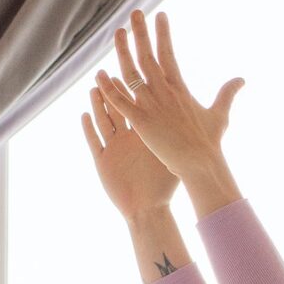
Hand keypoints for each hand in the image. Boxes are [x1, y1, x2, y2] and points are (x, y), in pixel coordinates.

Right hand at [81, 77, 177, 221]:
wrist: (149, 210)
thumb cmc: (163, 187)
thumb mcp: (172, 157)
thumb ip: (181, 137)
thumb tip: (198, 120)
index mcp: (143, 138)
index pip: (136, 109)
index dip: (132, 92)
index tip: (131, 73)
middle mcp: (126, 141)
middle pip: (117, 112)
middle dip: (111, 93)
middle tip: (106, 73)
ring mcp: (114, 150)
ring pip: (103, 123)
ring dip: (98, 106)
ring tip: (94, 88)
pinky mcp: (103, 163)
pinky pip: (94, 142)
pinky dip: (89, 128)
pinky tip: (84, 114)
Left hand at [89, 7, 243, 187]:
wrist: (201, 164)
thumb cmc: (210, 142)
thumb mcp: (220, 113)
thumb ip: (227, 94)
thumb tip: (242, 79)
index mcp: (180, 88)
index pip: (169, 53)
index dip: (163, 34)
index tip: (160, 15)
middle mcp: (165, 92)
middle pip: (148, 56)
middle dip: (141, 33)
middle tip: (135, 13)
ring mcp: (151, 106)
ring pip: (131, 73)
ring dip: (122, 52)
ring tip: (117, 32)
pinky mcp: (141, 122)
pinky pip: (121, 102)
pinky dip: (109, 88)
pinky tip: (99, 74)